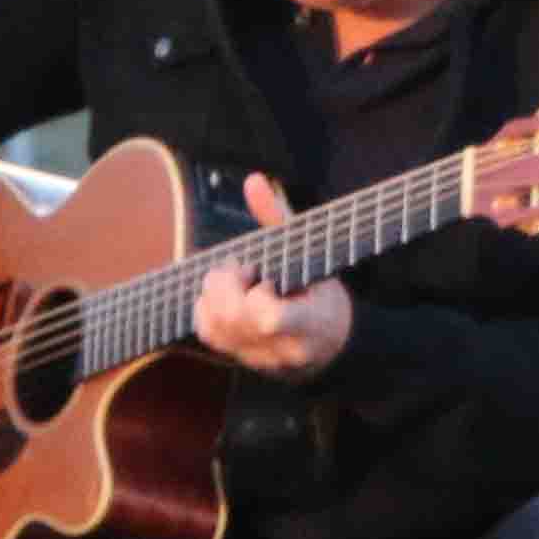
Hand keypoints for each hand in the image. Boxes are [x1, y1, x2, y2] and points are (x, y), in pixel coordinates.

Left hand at [192, 173, 353, 377]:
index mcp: (311, 323)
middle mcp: (282, 348)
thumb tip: (252, 180)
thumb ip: (278, 217)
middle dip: (229, 284)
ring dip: (216, 293)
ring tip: (238, 283)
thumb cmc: (324, 291)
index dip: (259, 295)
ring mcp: (259, 358)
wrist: (331, 345)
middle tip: (246, 271)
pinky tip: (227, 296)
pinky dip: (208, 307)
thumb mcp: (311, 250)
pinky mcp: (239, 358)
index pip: (269, 318)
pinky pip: (206, 332)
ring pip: (213, 324)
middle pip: (231, 317)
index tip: (270, 279)